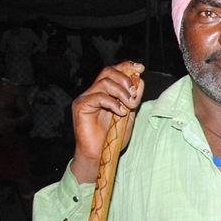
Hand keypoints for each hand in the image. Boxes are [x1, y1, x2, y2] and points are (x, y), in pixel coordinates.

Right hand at [70, 62, 143, 183]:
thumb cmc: (112, 137)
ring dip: (122, 92)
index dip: (126, 66)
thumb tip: (139, 80)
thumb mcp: (129, 115)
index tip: (140, 67)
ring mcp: (85, 98)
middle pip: (108, 71)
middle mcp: (93, 92)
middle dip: (125, 79)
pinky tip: (121, 112)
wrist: (99, 154)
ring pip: (105, 82)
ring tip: (129, 106)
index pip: (113, 71)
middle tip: (133, 94)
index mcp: (105, 92)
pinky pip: (98, 96)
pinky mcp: (80, 106)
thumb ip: (133, 98)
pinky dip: (113, 103)